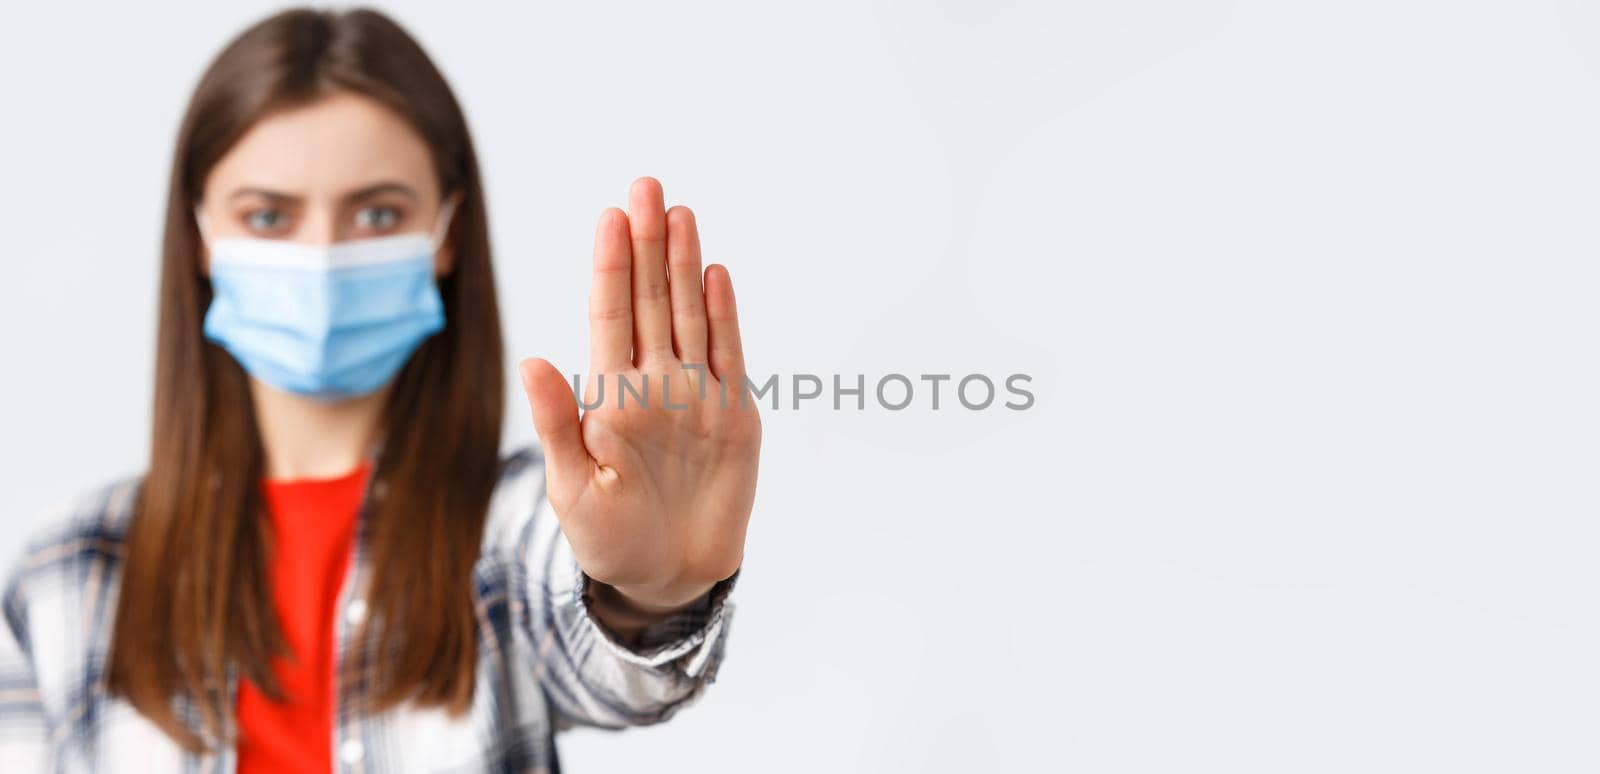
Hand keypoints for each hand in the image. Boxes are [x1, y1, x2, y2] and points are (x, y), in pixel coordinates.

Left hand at [519, 177, 759, 618]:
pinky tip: (714, 272)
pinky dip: (724, 314)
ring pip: (690, 315)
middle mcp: (654, 382)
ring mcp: (696, 394)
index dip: (611, 268)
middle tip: (645, 186)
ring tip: (677, 212)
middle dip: (647, 244)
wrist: (667, 576)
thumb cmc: (609, 538)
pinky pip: (729, 354)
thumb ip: (557, 423)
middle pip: (652, 301)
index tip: (609, 218)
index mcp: (611, 395)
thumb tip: (533, 360)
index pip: (610, 317)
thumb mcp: (573, 486)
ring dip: (683, 264)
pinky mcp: (733, 414)